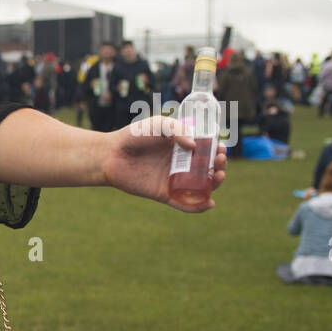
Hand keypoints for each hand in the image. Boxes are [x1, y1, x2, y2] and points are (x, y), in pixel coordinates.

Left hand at [102, 115, 226, 212]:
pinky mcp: (163, 194)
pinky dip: (198, 206)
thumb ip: (177, 129)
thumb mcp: (159, 124)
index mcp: (182, 148)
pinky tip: (209, 202)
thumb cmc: (133, 136)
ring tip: (219, 176)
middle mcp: (180, 165)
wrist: (111, 155)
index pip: (207, 151)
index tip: (221, 148)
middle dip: (220, 166)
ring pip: (201, 187)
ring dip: (216, 184)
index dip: (218, 151)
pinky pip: (184, 203)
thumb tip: (195, 146)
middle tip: (220, 161)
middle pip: (208, 169)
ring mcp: (173, 180)